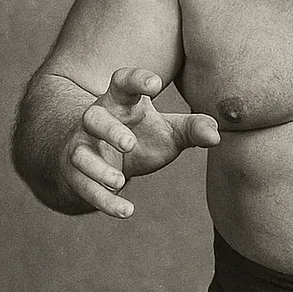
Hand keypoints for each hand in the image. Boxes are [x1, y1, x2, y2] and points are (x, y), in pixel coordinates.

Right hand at [60, 67, 220, 217]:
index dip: (136, 80)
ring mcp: (82, 147)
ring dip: (98, 168)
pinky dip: (104, 200)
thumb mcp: (169, 131)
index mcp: (120, 101)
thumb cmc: (142, 135)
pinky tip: (126, 211)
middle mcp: (96, 121)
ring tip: (119, 181)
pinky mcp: (76, 175)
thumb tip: (216, 135)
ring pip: (80, 155)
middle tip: (129, 143)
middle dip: (109, 130)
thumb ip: (193, 129)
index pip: (123, 83)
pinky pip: (85, 188)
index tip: (154, 83)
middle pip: (93, 118)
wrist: (103, 158)